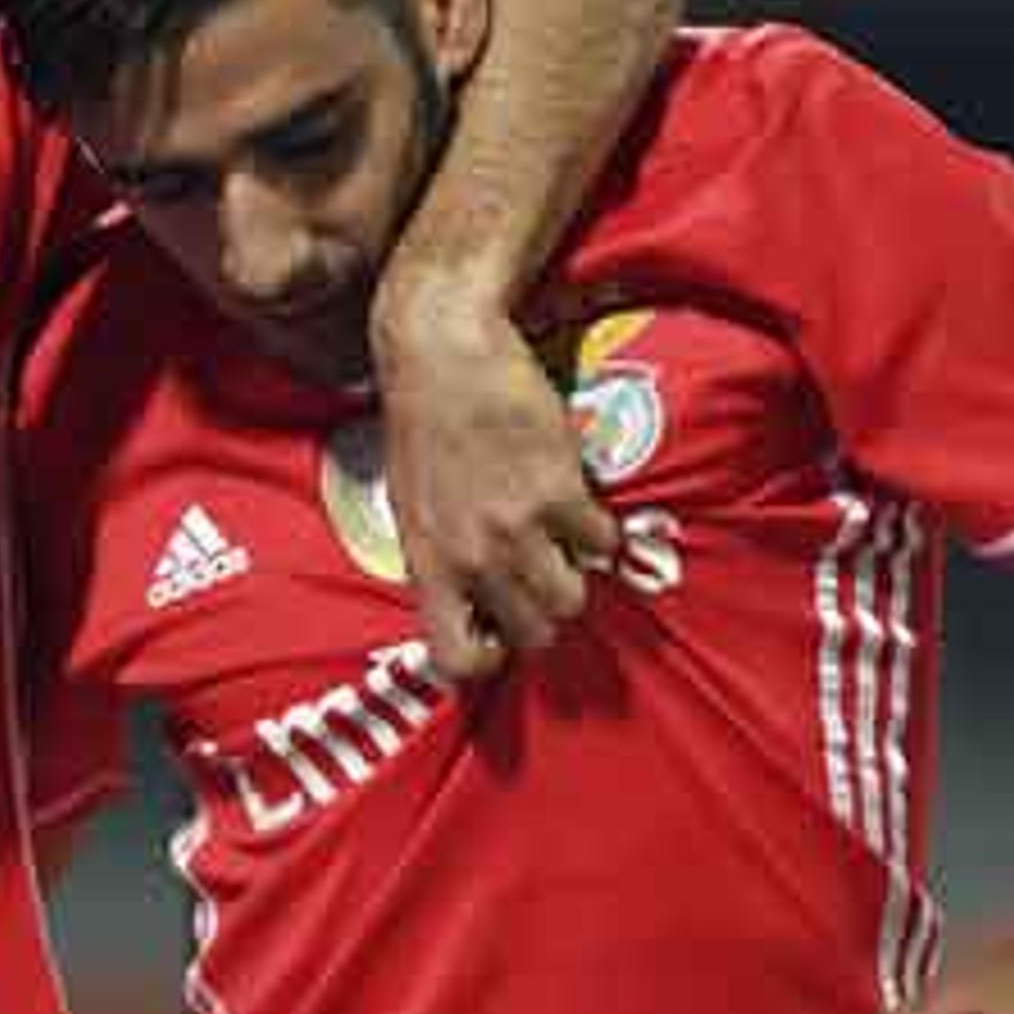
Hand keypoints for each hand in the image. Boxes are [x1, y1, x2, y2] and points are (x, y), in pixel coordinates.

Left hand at [370, 280, 617, 679]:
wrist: (445, 353)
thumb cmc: (421, 427)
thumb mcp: (412, 507)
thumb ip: (441, 559)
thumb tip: (470, 603)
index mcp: (428, 564)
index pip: (456, 660)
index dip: (486, 659)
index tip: (498, 633)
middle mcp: (472, 556)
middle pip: (533, 635)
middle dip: (543, 615)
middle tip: (543, 581)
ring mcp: (517, 526)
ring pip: (571, 600)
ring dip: (575, 577)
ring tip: (564, 547)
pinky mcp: (560, 489)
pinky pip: (601, 542)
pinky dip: (600, 533)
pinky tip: (583, 509)